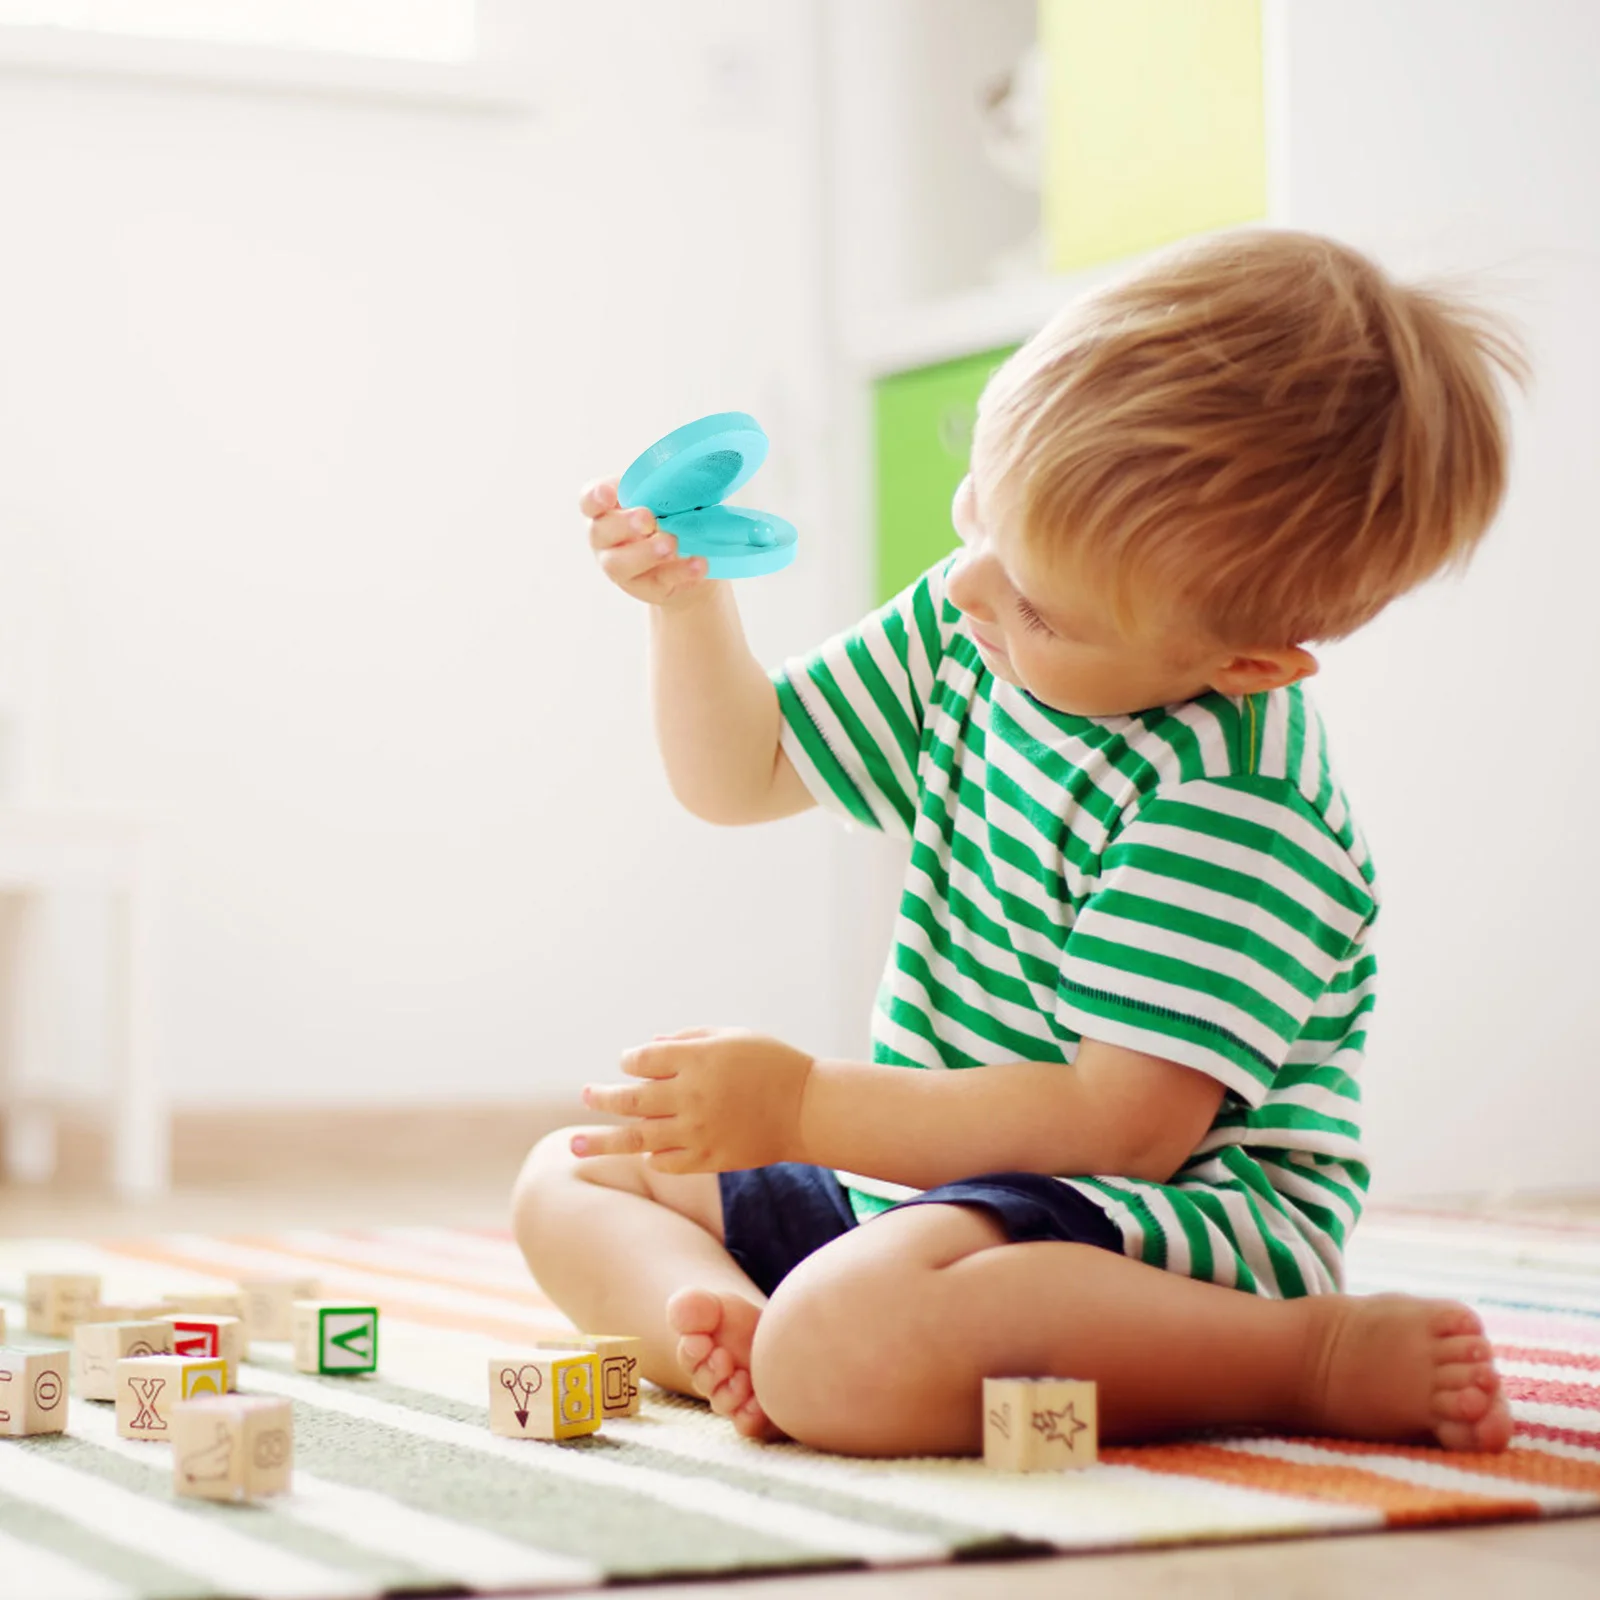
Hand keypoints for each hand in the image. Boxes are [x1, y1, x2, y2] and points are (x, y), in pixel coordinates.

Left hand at [573, 1027, 813, 1173]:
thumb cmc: (771, 1064)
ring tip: (574, 1144)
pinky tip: (644, 1150)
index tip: (632, 1063)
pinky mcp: (708, 1158)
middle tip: (587, 1096)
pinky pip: (665, 1161)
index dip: (630, 1061)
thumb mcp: (731, 1036)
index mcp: (697, 1058)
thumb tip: (648, 1050)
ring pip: (636, 1137)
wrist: (807, 1108)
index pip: (641, 1060)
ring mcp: (697, 1130)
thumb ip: (686, 1040)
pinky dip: (650, 1155)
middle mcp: (691, 1095)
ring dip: (602, 1141)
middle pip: (630, 1098)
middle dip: (602, 1097)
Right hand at [582, 477, 711, 608]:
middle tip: (647, 518)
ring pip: (619, 564)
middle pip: (600, 532)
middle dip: (623, 524)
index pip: (589, 501)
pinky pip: (659, 581)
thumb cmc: (673, 517)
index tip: (609, 493)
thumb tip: (684, 477)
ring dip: (646, 553)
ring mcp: (621, 567)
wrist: (694, 558)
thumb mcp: (670, 498)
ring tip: (672, 545)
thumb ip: (667, 488)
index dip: (595, 497)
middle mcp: (606, 540)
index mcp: (608, 509)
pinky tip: (699, 563)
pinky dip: (680, 571)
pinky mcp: (646, 588)